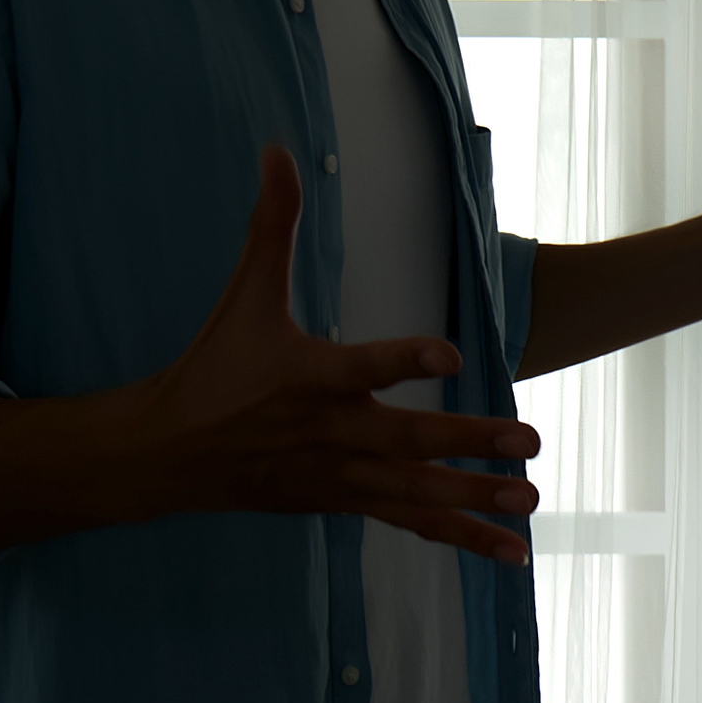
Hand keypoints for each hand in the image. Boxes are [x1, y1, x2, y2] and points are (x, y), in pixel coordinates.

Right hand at [128, 146, 543, 564]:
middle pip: (407, 441)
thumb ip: (272, 225)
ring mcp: (340, 476)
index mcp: (308, 378)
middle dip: (469, 442)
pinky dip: (460, 536)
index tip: (451, 356)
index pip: (362, 367)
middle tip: (528, 441)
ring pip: (415, 493)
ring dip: (475, 500)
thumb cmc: (215, 368)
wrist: (172, 454)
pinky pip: (409, 522)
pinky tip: (508, 551)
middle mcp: (331, 432)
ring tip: (529, 502)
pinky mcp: (345, 502)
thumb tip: (278, 150)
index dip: (404, 361)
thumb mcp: (243, 294)